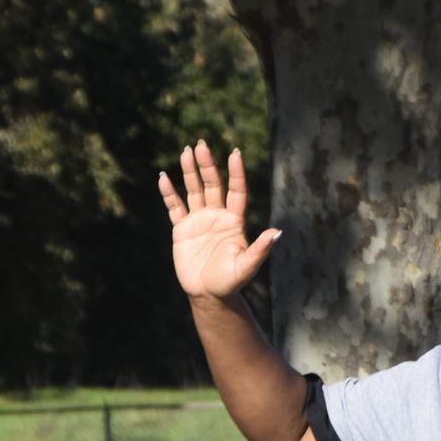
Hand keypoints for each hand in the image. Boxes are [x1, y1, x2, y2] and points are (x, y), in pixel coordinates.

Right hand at [157, 140, 280, 302]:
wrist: (209, 295)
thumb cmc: (230, 282)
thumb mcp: (246, 266)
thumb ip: (260, 249)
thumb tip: (277, 232)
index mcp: (234, 221)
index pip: (236, 191)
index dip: (236, 173)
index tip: (235, 152)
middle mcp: (217, 216)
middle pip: (213, 184)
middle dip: (207, 165)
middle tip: (201, 145)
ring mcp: (199, 221)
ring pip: (194, 190)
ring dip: (189, 172)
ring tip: (185, 151)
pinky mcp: (182, 230)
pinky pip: (175, 207)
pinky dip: (169, 193)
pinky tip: (163, 177)